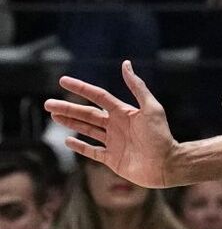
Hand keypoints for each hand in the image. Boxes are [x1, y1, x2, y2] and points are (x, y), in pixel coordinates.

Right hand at [43, 61, 177, 187]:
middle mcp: (117, 125)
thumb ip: (137, 87)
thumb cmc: (161, 136)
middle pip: (87, 114)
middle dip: (68, 108)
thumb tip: (126, 64)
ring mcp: (113, 142)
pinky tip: (67, 140)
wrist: (166, 164)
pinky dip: (79, 146)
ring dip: (70, 122)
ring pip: (86, 129)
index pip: (98, 96)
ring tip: (54, 115)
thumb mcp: (151, 108)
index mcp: (124, 112)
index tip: (63, 81)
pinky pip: (92, 151)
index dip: (81, 88)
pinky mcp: (112, 159)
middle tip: (47, 104)